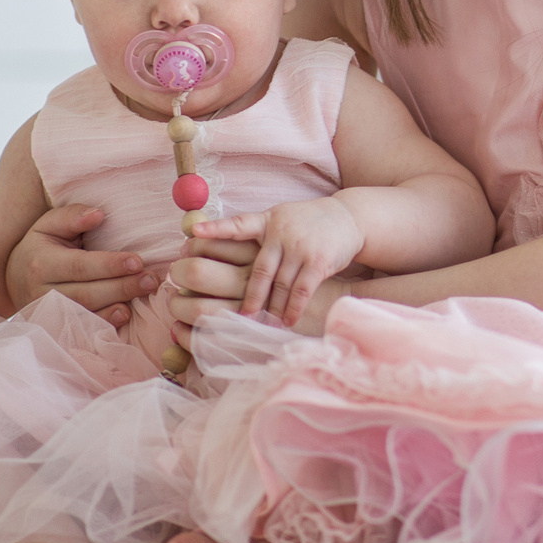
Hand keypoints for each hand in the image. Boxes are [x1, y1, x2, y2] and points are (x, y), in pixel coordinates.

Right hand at [9, 203, 153, 329]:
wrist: (14, 281)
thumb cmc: (40, 247)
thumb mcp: (48, 225)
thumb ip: (72, 216)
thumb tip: (98, 214)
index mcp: (40, 264)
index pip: (79, 266)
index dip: (109, 265)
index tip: (137, 261)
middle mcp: (41, 293)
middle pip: (87, 294)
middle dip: (122, 287)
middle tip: (151, 279)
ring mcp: (48, 315)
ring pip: (87, 314)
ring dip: (119, 306)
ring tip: (145, 293)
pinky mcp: (56, 328)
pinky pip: (83, 330)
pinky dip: (106, 323)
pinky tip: (126, 314)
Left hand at [190, 200, 365, 328]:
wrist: (347, 218)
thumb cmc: (305, 223)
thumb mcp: (278, 220)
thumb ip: (253, 235)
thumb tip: (211, 249)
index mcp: (267, 222)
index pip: (238, 224)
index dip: (216, 228)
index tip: (195, 233)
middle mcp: (282, 234)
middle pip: (259, 270)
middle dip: (249, 297)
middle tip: (231, 315)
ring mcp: (301, 248)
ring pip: (280, 286)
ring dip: (271, 309)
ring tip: (261, 324)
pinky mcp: (319, 261)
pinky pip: (302, 291)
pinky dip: (293, 308)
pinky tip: (287, 321)